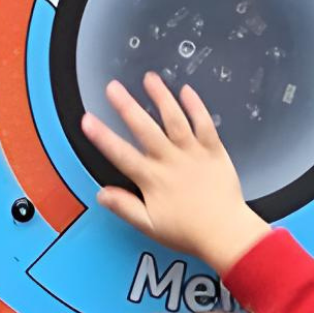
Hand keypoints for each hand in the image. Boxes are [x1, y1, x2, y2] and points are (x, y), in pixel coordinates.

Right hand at [81, 74, 267, 276]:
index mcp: (152, 179)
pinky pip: (204, 124)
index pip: (121, 154)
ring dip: (161, 97)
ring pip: (174, 119)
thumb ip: (125, 207)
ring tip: (149, 78)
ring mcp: (193, 153)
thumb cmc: (189, 232)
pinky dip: (196, 106)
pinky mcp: (214, 151)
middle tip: (113, 87)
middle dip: (127, 106)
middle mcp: (170, 161)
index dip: (102, 137)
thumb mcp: (150, 226)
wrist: (226, 233)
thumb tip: (103, 193)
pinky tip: (187, 90)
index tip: (87, 120)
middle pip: (144, 128)